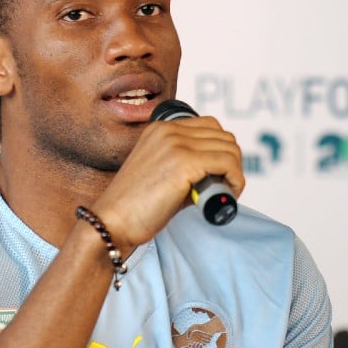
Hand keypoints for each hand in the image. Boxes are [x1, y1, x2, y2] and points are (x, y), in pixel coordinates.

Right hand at [91, 116, 243, 247]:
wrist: (112, 221)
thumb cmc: (136, 206)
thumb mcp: (163, 173)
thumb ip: (189, 163)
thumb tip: (221, 170)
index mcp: (161, 128)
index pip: (210, 126)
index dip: (221, 150)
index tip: (220, 174)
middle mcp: (169, 130)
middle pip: (224, 137)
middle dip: (231, 162)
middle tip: (225, 186)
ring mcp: (176, 144)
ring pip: (230, 150)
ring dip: (234, 173)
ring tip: (224, 193)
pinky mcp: (184, 163)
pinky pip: (228, 164)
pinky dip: (235, 181)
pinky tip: (225, 196)